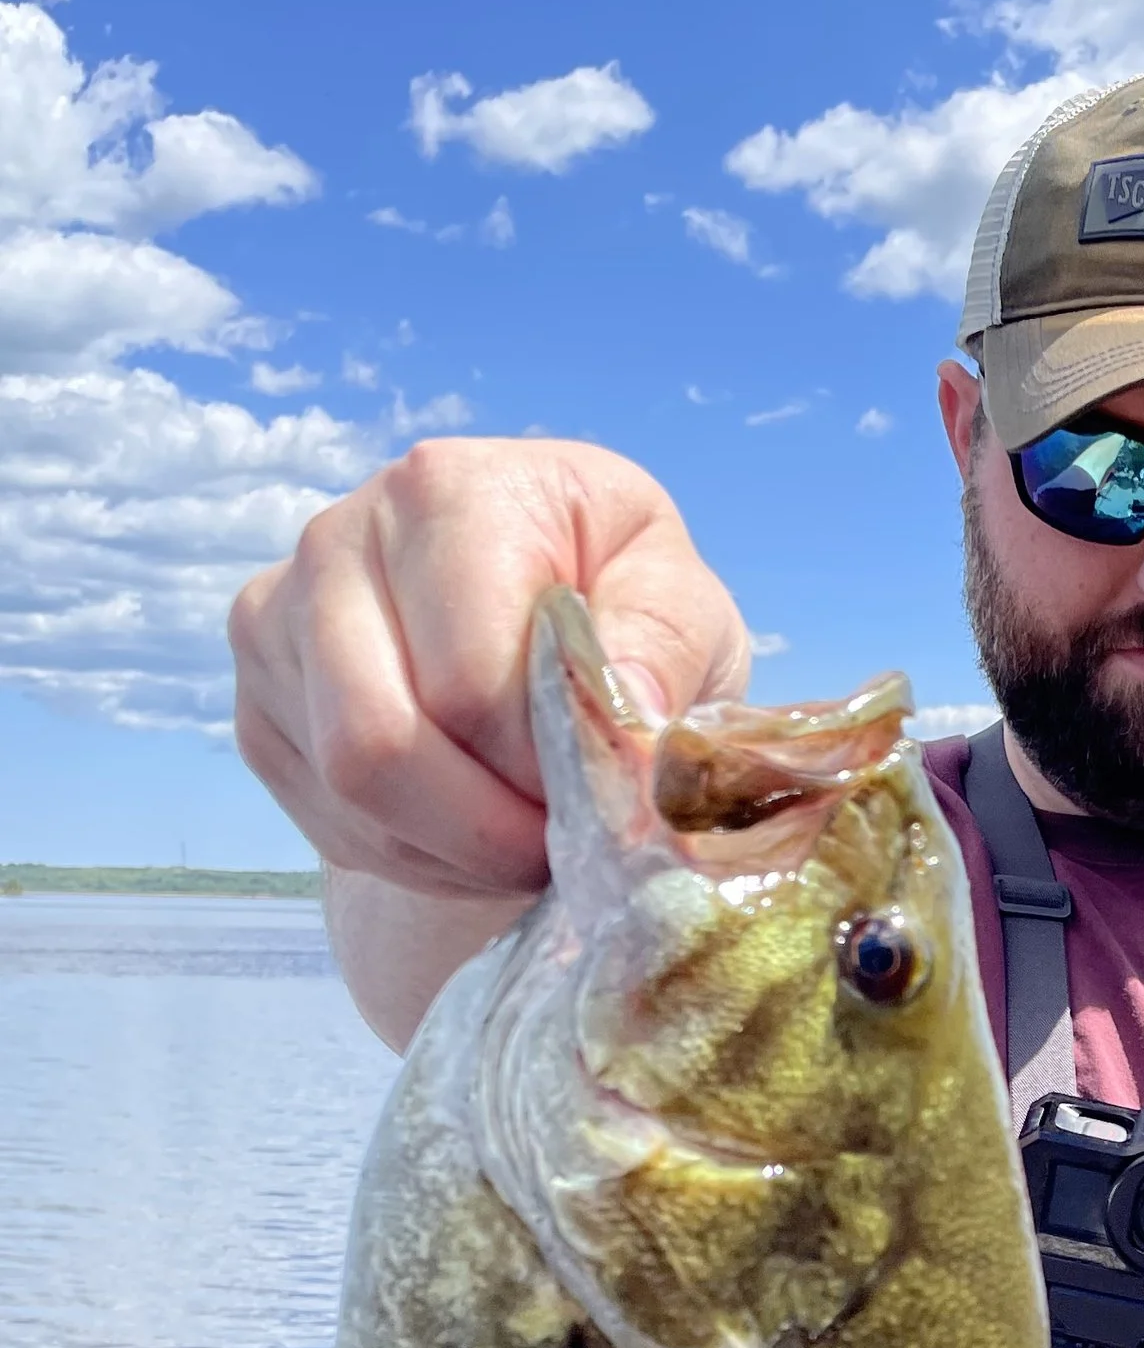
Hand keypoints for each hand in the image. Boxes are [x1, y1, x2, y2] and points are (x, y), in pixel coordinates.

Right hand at [230, 437, 750, 895]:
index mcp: (446, 491)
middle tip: (564, 842)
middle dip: (490, 830)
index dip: (543, 767)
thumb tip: (625, 711)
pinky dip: (419, 856)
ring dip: (459, 852)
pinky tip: (473, 828)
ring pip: (350, 793)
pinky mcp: (257, 707)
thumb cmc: (616, 598)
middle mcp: (334, 541)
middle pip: (379, 745)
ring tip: (528, 833)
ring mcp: (277, 625)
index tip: (603, 786)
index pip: (469, 682)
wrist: (537, 606)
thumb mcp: (682, 599)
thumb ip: (663, 645)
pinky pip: (332, 822)